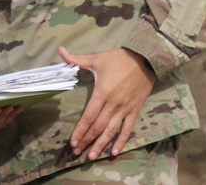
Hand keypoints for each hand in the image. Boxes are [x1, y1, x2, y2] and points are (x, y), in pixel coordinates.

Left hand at [59, 45, 155, 160]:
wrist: (145, 60)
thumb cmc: (118, 59)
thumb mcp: (96, 58)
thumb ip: (76, 58)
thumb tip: (60, 50)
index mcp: (102, 93)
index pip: (89, 116)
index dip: (80, 130)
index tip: (73, 141)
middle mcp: (113, 104)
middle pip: (98, 127)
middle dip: (86, 141)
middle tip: (77, 152)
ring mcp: (125, 109)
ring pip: (111, 131)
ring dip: (101, 145)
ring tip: (91, 156)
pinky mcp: (134, 110)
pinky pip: (127, 129)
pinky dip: (121, 141)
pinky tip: (114, 151)